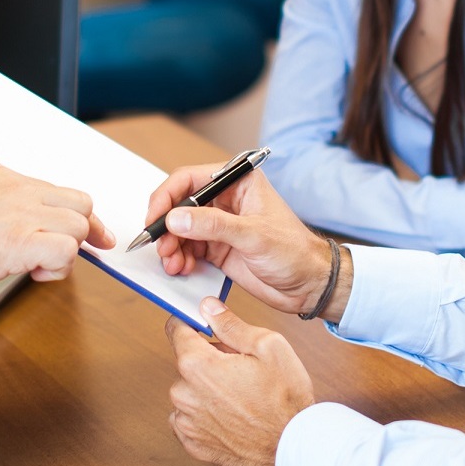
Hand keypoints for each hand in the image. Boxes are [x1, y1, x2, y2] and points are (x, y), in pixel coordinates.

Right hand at [0, 156, 114, 320]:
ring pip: (78, 226)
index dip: (66, 212)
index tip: (79, 228)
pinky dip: (59, 268)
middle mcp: (15, 188)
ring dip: (67, 251)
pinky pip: (67, 251)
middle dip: (85, 228)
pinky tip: (37, 274)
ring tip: (40, 266)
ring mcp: (22, 213)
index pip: (52, 187)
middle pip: (79, 201)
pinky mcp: (24, 242)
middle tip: (90, 248)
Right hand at [148, 164, 340, 318]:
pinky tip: (181, 269)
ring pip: (180, 230)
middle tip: (160, 248)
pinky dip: (179, 259)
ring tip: (172, 264)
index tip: (154, 219)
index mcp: (237, 182)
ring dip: (171, 247)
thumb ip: (212, 225)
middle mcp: (225, 200)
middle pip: (179, 206)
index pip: (189, 180)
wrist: (309, 285)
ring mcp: (220, 225)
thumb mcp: (253, 235)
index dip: (166, 198)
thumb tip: (175, 217)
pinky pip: (187, 249)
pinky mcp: (217, 248)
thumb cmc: (294, 252)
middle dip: (166, 227)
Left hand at [165, 299, 315, 465]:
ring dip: (208, 389)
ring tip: (241, 396)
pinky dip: (206, 415)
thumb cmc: (285, 400)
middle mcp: (184, 394)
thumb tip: (208, 307)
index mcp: (197, 365)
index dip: (191, 323)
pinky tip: (233, 416)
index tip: (202, 325)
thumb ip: (231, 324)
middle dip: (210, 360)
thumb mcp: (268, 346)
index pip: (176, 330)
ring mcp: (186, 422)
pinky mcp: (193, 444)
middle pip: (188, 363)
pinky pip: (191, 419)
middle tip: (241, 369)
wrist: (294, 449)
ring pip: (190, 391)